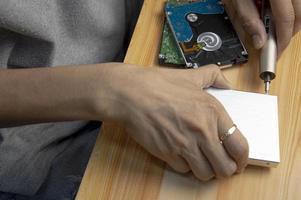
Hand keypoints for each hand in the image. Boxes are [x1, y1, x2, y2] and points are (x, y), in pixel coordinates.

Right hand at [110, 64, 248, 179]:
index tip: (239, 161)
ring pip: (205, 174)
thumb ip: (213, 77)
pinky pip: (183, 169)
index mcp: (213, 111)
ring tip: (201, 161)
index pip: (239, 146)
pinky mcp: (167, 153)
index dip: (242, 159)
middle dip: (226, 170)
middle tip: (221, 165)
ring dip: (205, 171)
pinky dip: (185, 166)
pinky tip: (181, 155)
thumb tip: (226, 84)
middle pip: (225, 167)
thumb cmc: (158, 84)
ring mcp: (184, 144)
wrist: (130, 93)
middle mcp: (202, 131)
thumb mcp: (190, 76)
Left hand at [224, 0, 300, 54]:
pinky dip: (293, 8)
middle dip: (290, 32)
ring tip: (276, 27)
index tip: (276, 52)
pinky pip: (297, 1)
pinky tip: (279, 11)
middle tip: (277, 43)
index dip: (282, 40)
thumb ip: (249, 19)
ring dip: (293, 20)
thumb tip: (260, 41)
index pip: (287, 19)